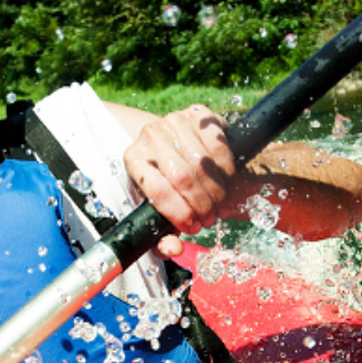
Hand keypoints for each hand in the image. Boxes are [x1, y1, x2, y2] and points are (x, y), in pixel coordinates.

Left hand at [122, 104, 237, 255]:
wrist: (170, 144)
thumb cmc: (162, 183)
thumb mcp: (155, 209)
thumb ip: (160, 235)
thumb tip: (174, 250)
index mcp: (133, 159)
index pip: (158, 191)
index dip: (180, 214)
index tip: (193, 227)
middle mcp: (150, 136)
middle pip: (183, 178)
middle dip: (202, 204)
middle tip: (212, 219)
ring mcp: (173, 121)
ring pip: (203, 162)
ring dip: (218, 190)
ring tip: (221, 205)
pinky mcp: (197, 113)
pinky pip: (219, 142)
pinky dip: (228, 167)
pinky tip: (228, 181)